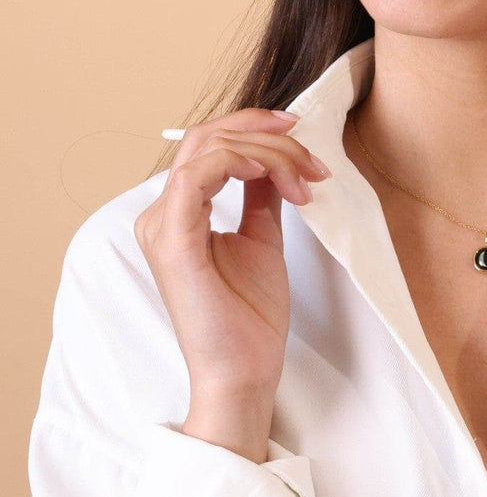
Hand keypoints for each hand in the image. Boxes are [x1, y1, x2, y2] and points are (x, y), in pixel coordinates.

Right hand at [134, 109, 331, 401]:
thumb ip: (261, 194)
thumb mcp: (262, 236)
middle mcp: (162, 214)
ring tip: (305, 180)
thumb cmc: (250, 314)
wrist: (245, 370)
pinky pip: (196, 176)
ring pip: (208, 148)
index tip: (301, 134)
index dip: (254, 127)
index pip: (209, 143)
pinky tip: (272, 174)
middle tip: (314, 162)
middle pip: (209, 137)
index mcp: (180, 212)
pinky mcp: (172, 241)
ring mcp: (162, 225)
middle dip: (269, 136)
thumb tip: (274, 157)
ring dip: (268, 153)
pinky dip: (239, 162)